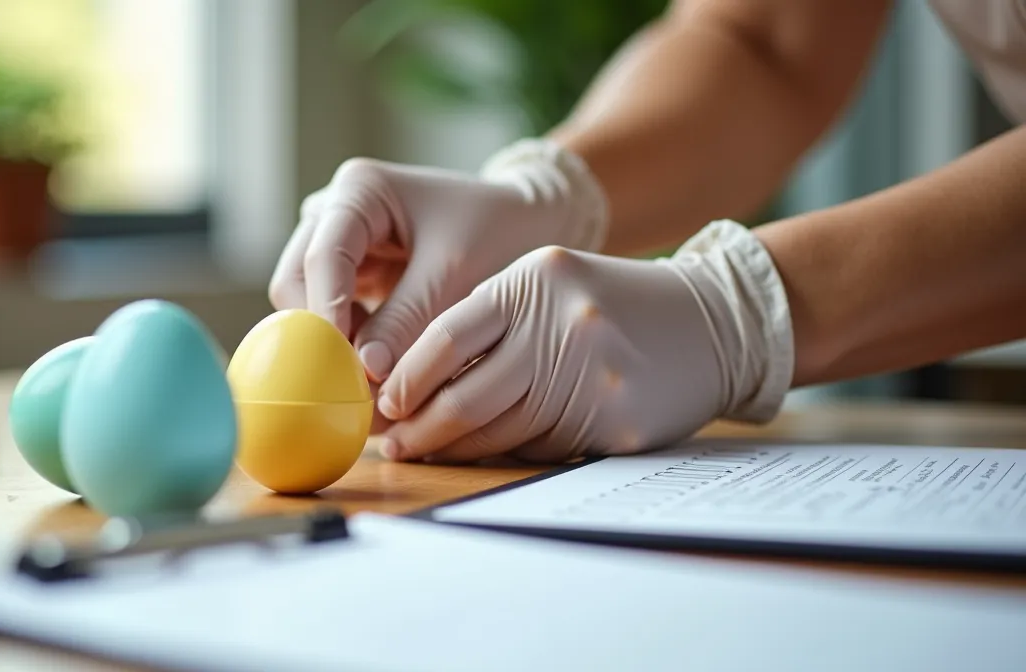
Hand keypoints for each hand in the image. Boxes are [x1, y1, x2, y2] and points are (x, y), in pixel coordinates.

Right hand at [268, 139, 608, 387]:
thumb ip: (406, 321)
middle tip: (355, 378)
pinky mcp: (350, 272)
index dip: (325, 312)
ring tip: (373, 375)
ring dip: (331, 339)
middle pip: (296, 278)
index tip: (340, 362)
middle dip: (320, 330)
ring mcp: (338, 241)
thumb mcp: (456, 275)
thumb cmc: (499, 232)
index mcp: (360, 189)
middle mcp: (335, 210)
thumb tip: (364, 372)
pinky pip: (329, 312)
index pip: (324, 255)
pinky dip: (347, 341)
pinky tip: (378, 366)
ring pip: (305, 299)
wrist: (528, 222)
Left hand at [375, 220, 794, 462]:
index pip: (450, 336)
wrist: (713, 322)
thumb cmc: (613, 302)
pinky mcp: (616, 424)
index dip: (408, 377)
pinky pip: (539, 449)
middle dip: (420, 427)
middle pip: (467, 394)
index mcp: (536, 281)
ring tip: (424, 452)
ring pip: (499, 430)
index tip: (386, 402)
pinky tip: (485, 453)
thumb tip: (411, 381)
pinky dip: (506, 453)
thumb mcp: (551, 282)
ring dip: (454, 448)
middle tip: (393, 443)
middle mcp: (564, 326)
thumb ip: (490, 319)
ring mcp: (593, 378)